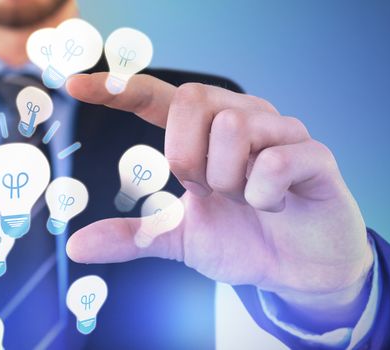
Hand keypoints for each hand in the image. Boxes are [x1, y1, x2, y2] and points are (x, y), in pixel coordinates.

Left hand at [65, 73, 372, 327]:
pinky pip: (273, 161)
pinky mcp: (314, 156)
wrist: (295, 272)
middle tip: (205, 190)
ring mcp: (280, 132)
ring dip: (227, 181)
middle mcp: (241, 118)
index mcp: (203, 132)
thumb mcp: (176, 239)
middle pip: (192, 98)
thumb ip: (131, 235)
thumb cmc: (240, 239)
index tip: (75, 87)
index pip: (156, 97)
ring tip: (244, 200)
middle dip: (185, 155)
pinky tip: (272, 207)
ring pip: (232, 127)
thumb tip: (74, 246)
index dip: (117, 89)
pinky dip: (262, 196)